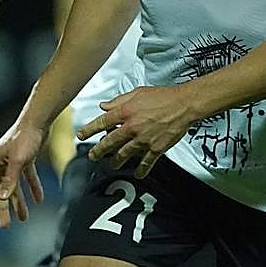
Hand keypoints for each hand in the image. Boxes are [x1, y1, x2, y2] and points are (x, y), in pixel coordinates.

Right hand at [0, 121, 45, 227]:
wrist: (39, 120)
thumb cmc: (26, 137)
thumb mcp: (18, 161)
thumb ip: (11, 180)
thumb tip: (2, 198)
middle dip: (2, 208)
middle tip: (5, 225)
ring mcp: (11, 160)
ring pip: (13, 185)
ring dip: (18, 201)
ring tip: (24, 218)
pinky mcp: (24, 158)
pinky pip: (26, 177)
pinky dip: (32, 187)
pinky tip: (38, 199)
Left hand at [79, 85, 197, 178]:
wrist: (183, 104)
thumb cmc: (162, 96)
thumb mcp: (136, 93)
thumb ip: (118, 101)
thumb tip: (104, 106)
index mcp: (125, 112)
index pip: (102, 122)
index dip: (89, 130)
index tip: (81, 135)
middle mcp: (132, 127)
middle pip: (110, 142)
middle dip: (99, 151)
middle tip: (93, 156)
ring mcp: (144, 139)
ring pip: (124, 154)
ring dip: (116, 161)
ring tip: (111, 165)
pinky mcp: (156, 148)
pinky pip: (146, 162)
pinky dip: (141, 170)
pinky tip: (137, 173)